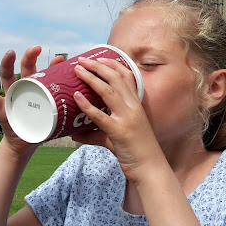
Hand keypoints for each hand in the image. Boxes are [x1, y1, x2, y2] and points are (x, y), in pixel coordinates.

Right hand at [0, 46, 64, 157]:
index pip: (45, 73)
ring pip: (7, 77)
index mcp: (38, 89)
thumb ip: (70, 109)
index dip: (52, 65)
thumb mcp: (56, 117)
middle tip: (37, 48)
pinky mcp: (2, 109)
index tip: (61, 58)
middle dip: (30, 57)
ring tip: (10, 52)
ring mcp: (11, 97)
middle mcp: (23, 89)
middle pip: (25, 69)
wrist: (26, 144)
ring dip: (7, 63)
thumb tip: (92, 104)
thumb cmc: (42, 127)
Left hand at [72, 57, 163, 181]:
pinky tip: (76, 97)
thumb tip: (75, 134)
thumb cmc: (137, 151)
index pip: (127, 76)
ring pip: (108, 91)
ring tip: (78, 70)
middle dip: (99, 66)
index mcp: (136, 104)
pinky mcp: (118, 131)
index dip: (112, 64)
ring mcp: (126, 118)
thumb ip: (96, 133)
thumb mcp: (116, 137)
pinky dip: (86, 105)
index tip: (99, 58)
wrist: (150, 167)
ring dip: (92, 78)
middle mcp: (133, 107)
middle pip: (116, 78)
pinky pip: (100, 115)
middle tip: (83, 59)